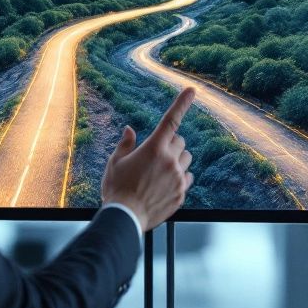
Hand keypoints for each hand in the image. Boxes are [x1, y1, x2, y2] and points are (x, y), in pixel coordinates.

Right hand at [100, 87, 194, 230]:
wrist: (125, 217)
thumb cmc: (116, 189)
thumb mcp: (115, 162)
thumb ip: (125, 144)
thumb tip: (130, 130)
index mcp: (153, 148)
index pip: (171, 120)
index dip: (182, 103)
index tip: (191, 90)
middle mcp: (170, 161)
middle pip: (180, 142)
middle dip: (170, 144)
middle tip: (155, 156)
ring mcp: (178, 178)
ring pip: (187, 159)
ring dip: (177, 160)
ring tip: (160, 172)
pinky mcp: (181, 193)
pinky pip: (187, 178)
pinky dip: (179, 178)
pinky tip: (164, 186)